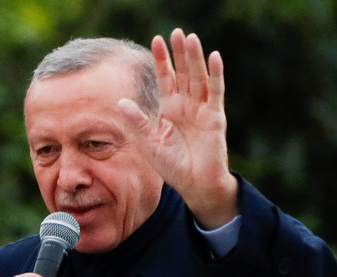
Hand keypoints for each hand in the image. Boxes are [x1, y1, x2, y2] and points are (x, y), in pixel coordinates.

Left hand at [120, 28, 237, 228]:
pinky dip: (215, 75)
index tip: (156, 40)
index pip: (166, 78)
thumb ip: (137, 124)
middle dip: (180, 53)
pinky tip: (213, 57)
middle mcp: (187, 106)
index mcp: (170, 109)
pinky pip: (215, 92)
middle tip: (177, 32)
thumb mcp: (149, 146)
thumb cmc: (172, 168)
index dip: (163, 60)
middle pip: (184, 73)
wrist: (195, 185)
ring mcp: (202, 110)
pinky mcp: (215, 118)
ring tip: (191, 38)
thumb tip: (120, 102)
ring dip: (196, 59)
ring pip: (199, 78)